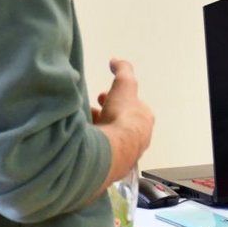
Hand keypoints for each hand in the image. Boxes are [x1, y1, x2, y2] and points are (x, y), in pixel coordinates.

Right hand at [94, 59, 153, 185]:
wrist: (113, 150)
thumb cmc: (122, 117)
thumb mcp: (124, 84)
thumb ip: (123, 70)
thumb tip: (116, 60)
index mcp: (144, 119)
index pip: (132, 106)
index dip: (116, 98)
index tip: (101, 96)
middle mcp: (139, 138)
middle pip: (120, 123)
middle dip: (106, 114)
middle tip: (92, 110)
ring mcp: (127, 154)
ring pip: (111, 138)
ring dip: (98, 129)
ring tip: (83, 124)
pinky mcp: (113, 166)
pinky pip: (102, 151)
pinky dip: (93, 143)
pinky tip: (82, 139)